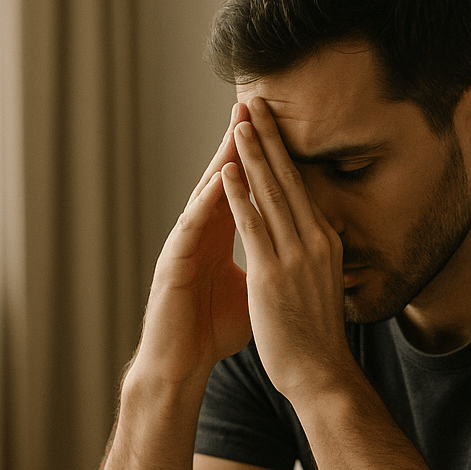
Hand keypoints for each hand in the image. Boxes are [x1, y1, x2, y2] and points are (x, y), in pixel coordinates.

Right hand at [132, 103, 253, 387]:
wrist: (182, 364)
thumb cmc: (212, 331)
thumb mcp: (251, 291)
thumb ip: (267, 267)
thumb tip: (294, 258)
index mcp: (221, 238)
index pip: (244, 190)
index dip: (260, 161)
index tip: (279, 130)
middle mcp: (202, 234)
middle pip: (225, 180)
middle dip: (240, 144)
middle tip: (254, 105)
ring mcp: (186, 245)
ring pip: (206, 194)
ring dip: (222, 160)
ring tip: (237, 127)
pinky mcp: (175, 263)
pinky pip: (193, 226)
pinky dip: (207, 201)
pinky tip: (220, 179)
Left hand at [220, 96, 354, 402]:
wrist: (320, 372)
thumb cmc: (318, 335)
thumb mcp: (325, 284)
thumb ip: (317, 255)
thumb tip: (316, 236)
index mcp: (327, 242)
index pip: (303, 187)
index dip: (285, 153)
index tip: (273, 125)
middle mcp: (315, 241)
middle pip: (290, 179)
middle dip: (272, 139)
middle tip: (258, 103)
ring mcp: (295, 256)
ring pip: (271, 195)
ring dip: (253, 155)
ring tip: (240, 123)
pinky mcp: (272, 273)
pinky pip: (253, 224)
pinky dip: (240, 194)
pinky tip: (229, 169)